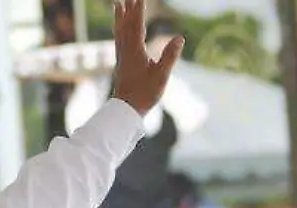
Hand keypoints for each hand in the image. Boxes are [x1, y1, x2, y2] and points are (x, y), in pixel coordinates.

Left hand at [108, 0, 183, 116]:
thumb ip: (170, 56)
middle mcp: (126, 50)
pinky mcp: (121, 62)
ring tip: (117, 4)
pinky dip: (118, 29)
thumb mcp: (161, 75)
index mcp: (135, 51)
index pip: (137, 25)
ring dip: (119, 17)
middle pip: (127, 24)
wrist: (126, 109)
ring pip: (119, 31)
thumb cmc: (145, 94)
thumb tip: (179, 38)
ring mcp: (122, 56)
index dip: (139, 10)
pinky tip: (119, 28)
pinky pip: (118, 40)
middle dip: (129, 9)